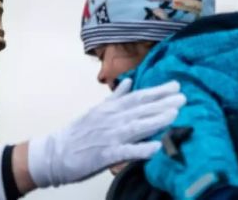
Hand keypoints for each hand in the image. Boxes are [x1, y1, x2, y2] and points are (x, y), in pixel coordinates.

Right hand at [25, 79, 184, 187]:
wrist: (54, 153)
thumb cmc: (78, 134)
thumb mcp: (96, 111)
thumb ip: (115, 98)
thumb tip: (128, 81)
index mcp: (110, 109)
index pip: (138, 97)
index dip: (157, 91)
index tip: (176, 86)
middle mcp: (111, 120)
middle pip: (140, 109)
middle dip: (163, 103)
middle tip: (183, 97)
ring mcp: (109, 137)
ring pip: (136, 126)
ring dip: (155, 120)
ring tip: (174, 115)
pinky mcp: (105, 155)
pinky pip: (126, 152)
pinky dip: (141, 149)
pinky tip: (156, 148)